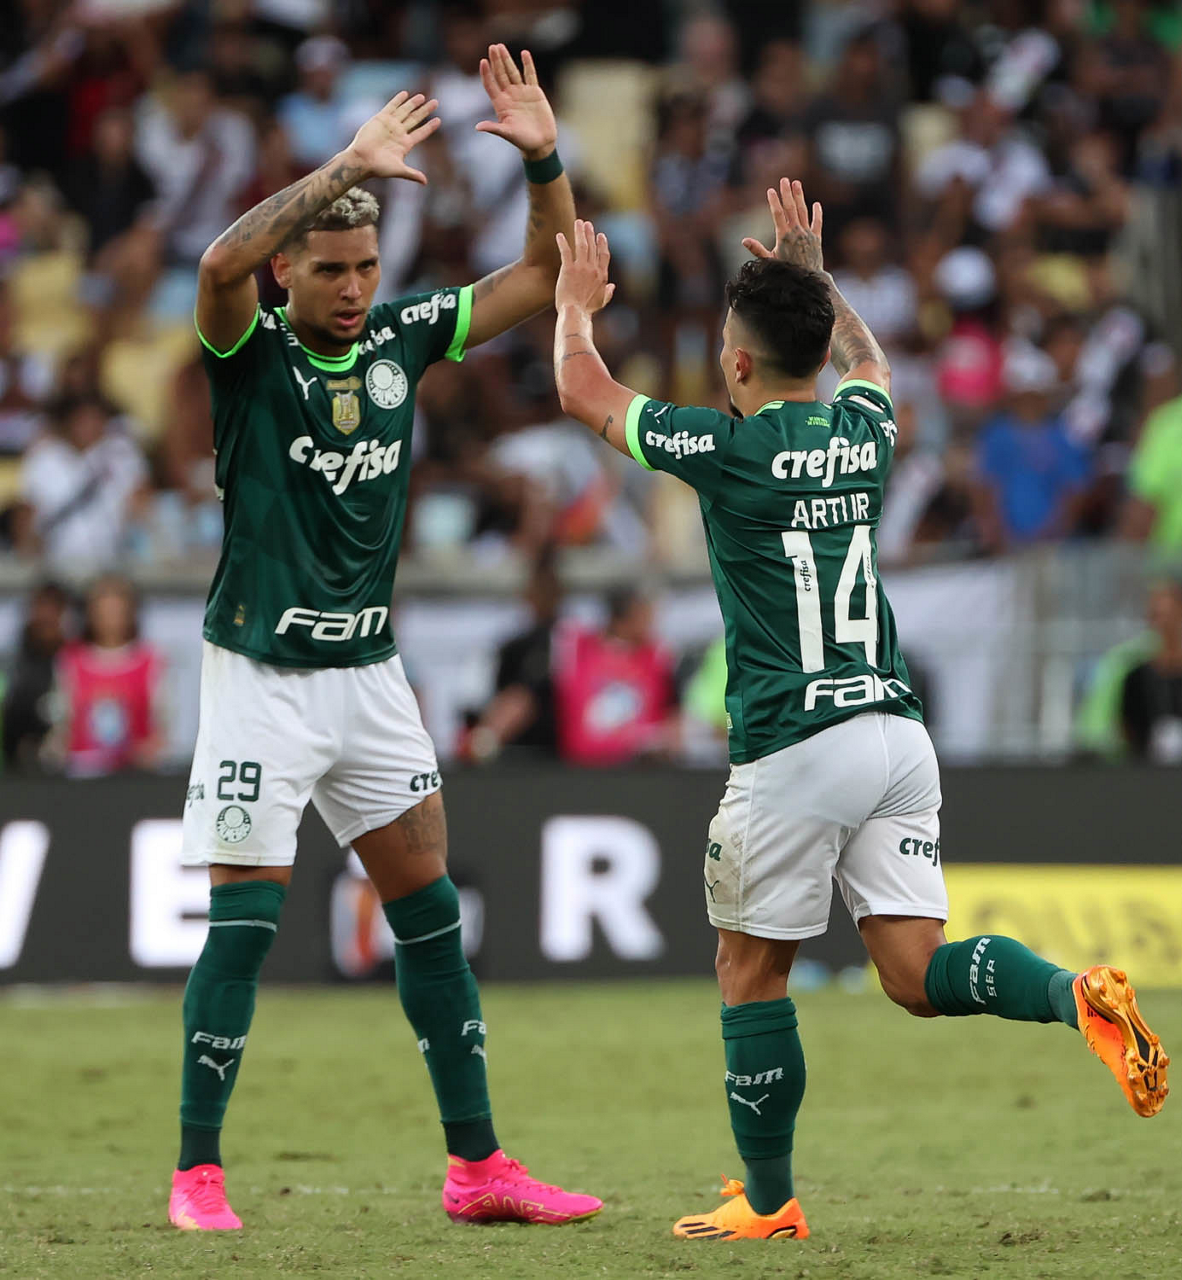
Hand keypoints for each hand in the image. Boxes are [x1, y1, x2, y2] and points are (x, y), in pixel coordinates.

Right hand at [345, 91, 440, 183]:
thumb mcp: (399, 170)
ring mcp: (390, 125)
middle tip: (436, 102)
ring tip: (423, 97)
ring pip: (405, 111)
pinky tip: (405, 93)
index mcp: (405, 145)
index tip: (438, 120)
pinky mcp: (381, 119)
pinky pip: (391, 107)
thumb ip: (412, 174)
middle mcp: (399, 133)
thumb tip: (425, 182)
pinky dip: (398, 100)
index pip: (421, 133)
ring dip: (413, 104)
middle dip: (425, 111)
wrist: (362, 160)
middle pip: (415, 119)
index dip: (429, 127)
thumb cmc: (379, 168)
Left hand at [476, 44, 556, 158]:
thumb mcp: (508, 134)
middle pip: (500, 74)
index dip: (486, 74)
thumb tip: (478, 127)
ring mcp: (522, 92)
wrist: (541, 143)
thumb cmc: (523, 141)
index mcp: (501, 104)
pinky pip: (530, 75)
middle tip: (492, 47)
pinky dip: (528, 64)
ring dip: (507, 59)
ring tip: (501, 47)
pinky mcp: (534, 92)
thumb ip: (494, 128)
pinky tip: (524, 53)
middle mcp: (510, 96)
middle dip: (496, 61)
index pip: (491, 85)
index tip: (483, 62)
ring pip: (513, 72)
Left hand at [555, 219, 614, 312]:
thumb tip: (613, 286)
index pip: (604, 255)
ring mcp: (581, 268)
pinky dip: (563, 242)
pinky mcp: (568, 270)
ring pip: (582, 245)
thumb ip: (608, 292)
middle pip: (592, 247)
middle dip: (590, 233)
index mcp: (602, 276)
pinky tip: (559, 235)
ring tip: (578, 223)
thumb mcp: (601, 302)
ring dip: (580, 232)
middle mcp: (593, 269)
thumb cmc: (587, 310)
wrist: (575, 313)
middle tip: (587, 224)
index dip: (602, 244)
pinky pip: (566, 252)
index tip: (600, 235)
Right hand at [742, 178, 824, 272]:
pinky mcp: (817, 239)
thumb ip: (757, 249)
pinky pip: (817, 223)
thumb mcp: (770, 261)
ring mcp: (807, 234)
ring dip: (800, 196)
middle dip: (787, 193)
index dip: (774, 201)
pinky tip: (816, 204)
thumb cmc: (785, 272)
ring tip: (797, 183)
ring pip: (803, 211)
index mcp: (783, 236)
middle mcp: (796, 232)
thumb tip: (744, 240)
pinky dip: (817, 213)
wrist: (806, 281)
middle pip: (791, 208)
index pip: (778, 214)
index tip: (770, 190)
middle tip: (784, 180)